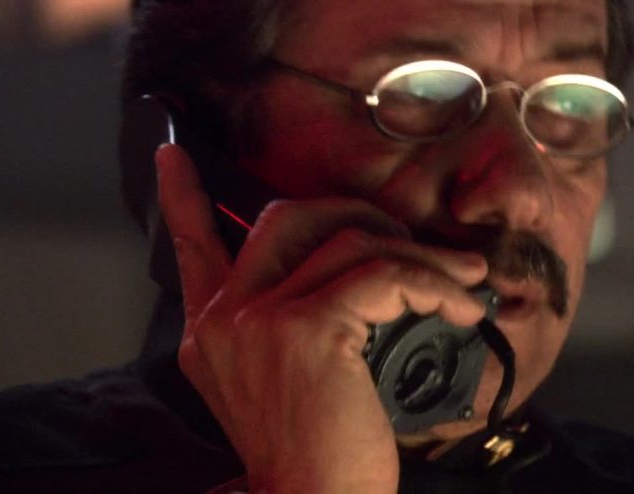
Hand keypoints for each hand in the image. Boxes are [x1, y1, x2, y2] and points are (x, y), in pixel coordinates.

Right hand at [156, 144, 487, 492]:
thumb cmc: (314, 453)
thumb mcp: (279, 387)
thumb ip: (286, 329)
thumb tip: (348, 285)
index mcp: (212, 330)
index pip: (190, 246)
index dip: (182, 197)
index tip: (173, 155)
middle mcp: (226, 316)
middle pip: (286, 218)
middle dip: (355, 214)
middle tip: (403, 238)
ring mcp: (262, 318)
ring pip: (348, 240)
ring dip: (417, 255)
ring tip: (460, 279)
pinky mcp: (310, 328)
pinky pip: (385, 276)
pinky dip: (434, 284)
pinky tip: (461, 308)